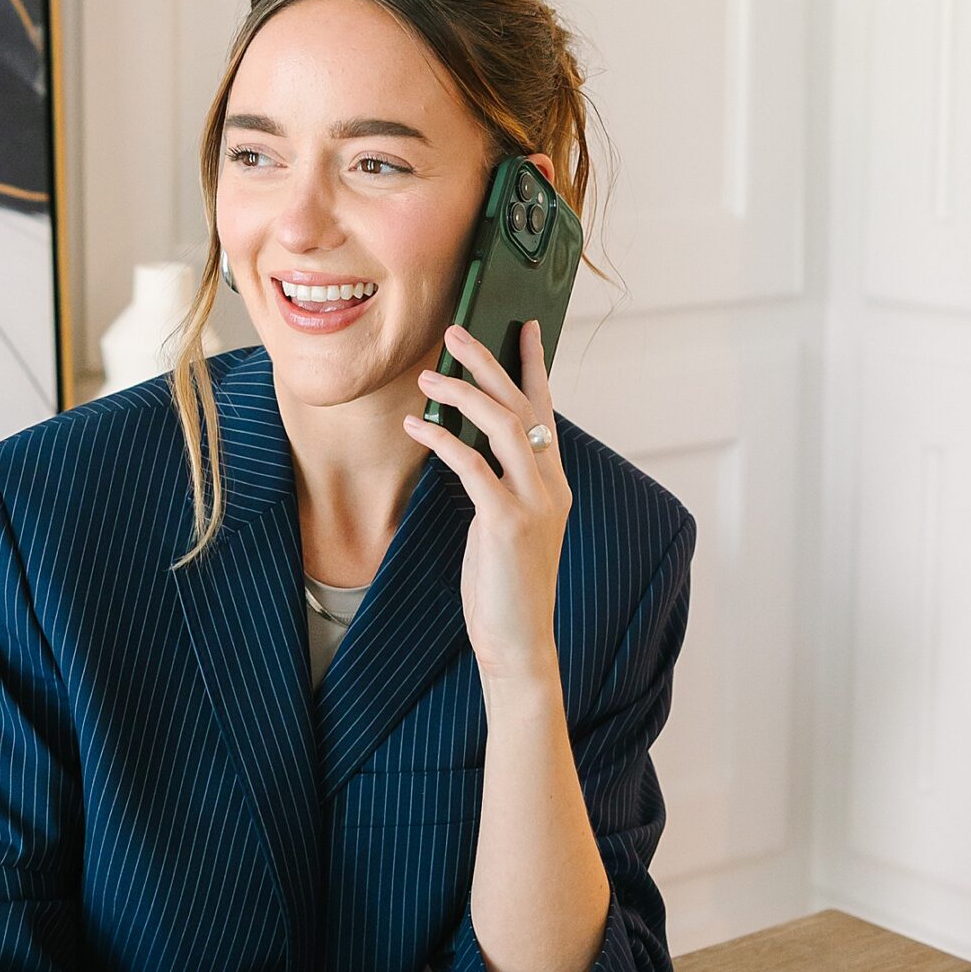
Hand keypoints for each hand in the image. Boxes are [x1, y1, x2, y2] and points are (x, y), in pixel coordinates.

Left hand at [406, 319, 571, 686]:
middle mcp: (551, 486)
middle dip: (488, 362)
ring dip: (462, 392)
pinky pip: (472, 465)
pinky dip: (443, 439)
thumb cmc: (505, 587)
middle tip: (455, 331)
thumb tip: (468, 446)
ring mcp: (534, 503)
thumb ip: (499, 486)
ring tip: (426, 375)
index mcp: (554, 484)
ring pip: (502, 425)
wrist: (519, 644)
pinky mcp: (507, 522)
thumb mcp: (507, 526)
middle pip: (522, 406)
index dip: (533, 367)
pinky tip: (416, 427)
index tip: (520, 327)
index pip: (545, 412)